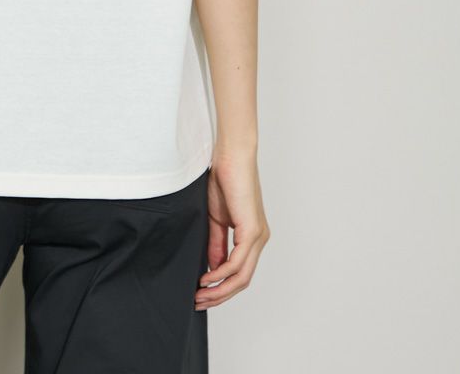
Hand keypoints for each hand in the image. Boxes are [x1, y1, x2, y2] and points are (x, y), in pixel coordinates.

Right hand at [194, 149, 270, 309]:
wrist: (231, 156)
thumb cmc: (224, 180)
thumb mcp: (216, 218)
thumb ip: (217, 243)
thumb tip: (213, 267)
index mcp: (252, 236)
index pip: (240, 272)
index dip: (221, 286)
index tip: (201, 293)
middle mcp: (259, 239)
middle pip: (243, 280)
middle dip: (220, 295)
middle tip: (199, 302)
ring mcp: (258, 236)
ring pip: (242, 276)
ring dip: (220, 289)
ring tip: (200, 295)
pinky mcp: (252, 230)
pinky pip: (238, 261)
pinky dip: (222, 273)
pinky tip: (207, 278)